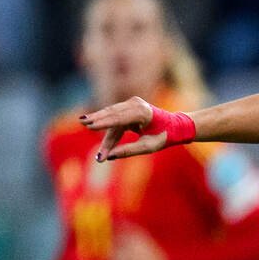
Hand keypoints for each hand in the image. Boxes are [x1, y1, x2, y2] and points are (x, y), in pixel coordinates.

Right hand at [80, 96, 196, 161]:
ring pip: (111, 115)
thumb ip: (129, 151)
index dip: (103, 122)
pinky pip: (115, 117)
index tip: (89, 126)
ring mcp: (132, 103)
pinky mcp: (128, 106)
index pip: (119, 118)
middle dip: (97, 120)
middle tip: (82, 123)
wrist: (176, 126)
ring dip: (99, 122)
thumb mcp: (148, 147)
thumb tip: (109, 156)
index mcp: (143, 112)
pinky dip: (107, 125)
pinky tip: (93, 125)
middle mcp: (136, 104)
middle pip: (112, 113)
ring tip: (84, 124)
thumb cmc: (164, 137)